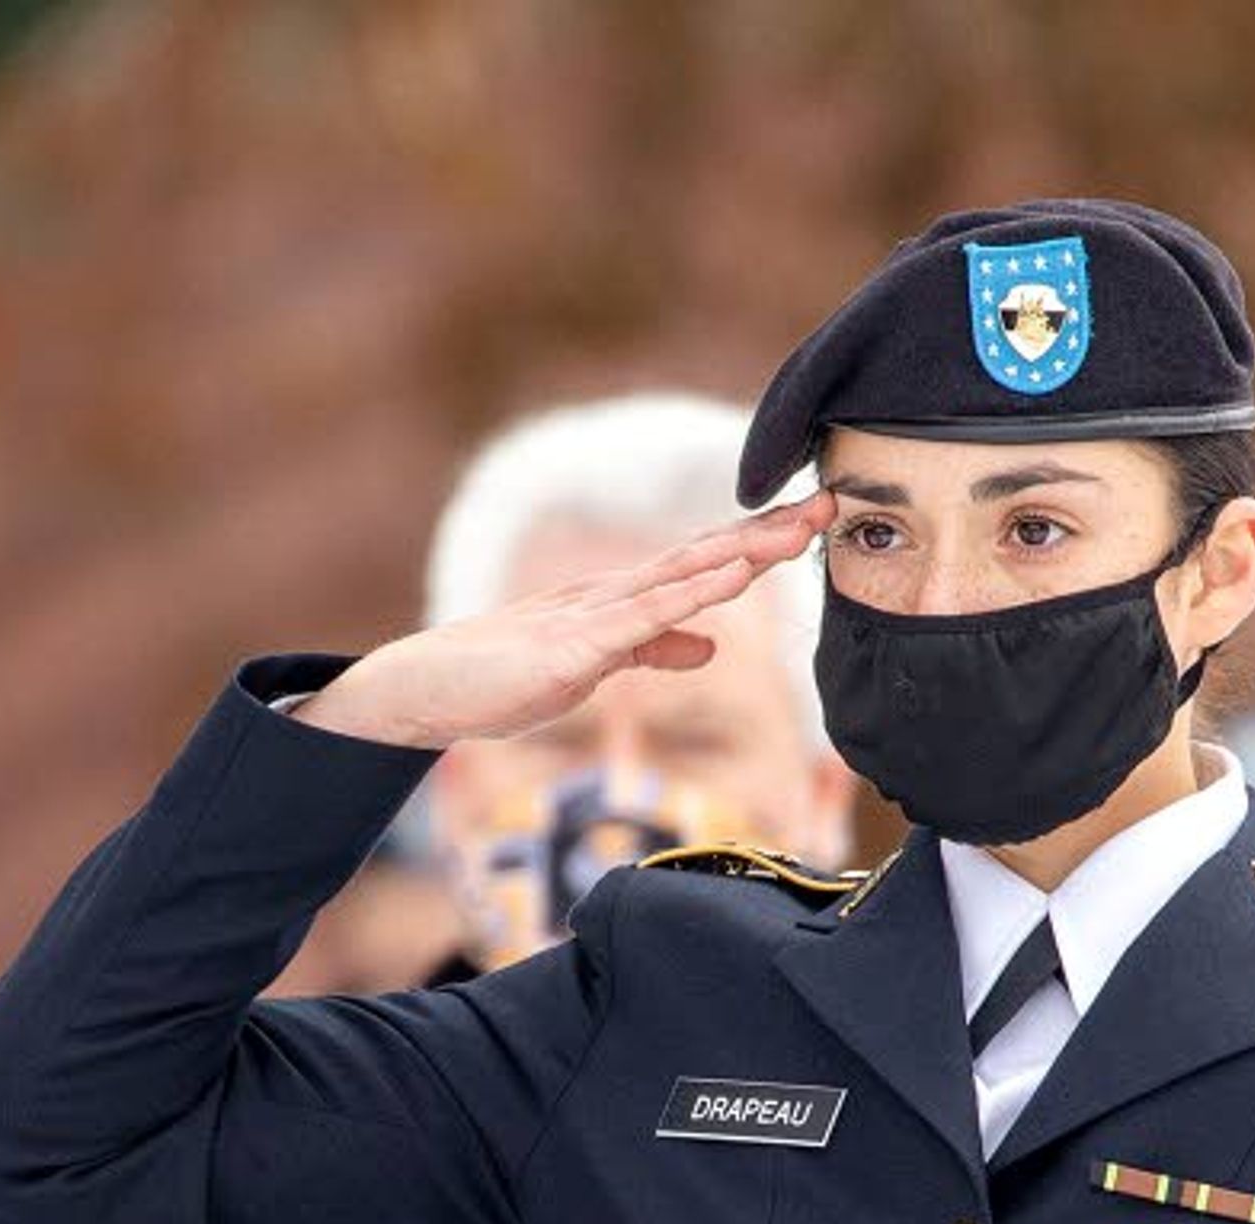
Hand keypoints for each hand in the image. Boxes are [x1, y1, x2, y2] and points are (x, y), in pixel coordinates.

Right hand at [292, 497, 831, 750]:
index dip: (759, 543)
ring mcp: (594, 616)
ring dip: (746, 550)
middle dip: (770, 532)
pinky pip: (645, 616)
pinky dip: (694, 591)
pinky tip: (734, 573)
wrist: (423, 690)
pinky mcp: (575, 647)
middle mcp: (613, 595)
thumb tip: (709, 647)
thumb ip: (651, 650)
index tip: (812, 523)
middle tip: (831, 502)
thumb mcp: (592, 666)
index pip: (701, 564)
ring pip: (684, 575)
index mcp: (619, 601)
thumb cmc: (500, 679)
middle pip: (704, 555)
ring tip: (800, 528)